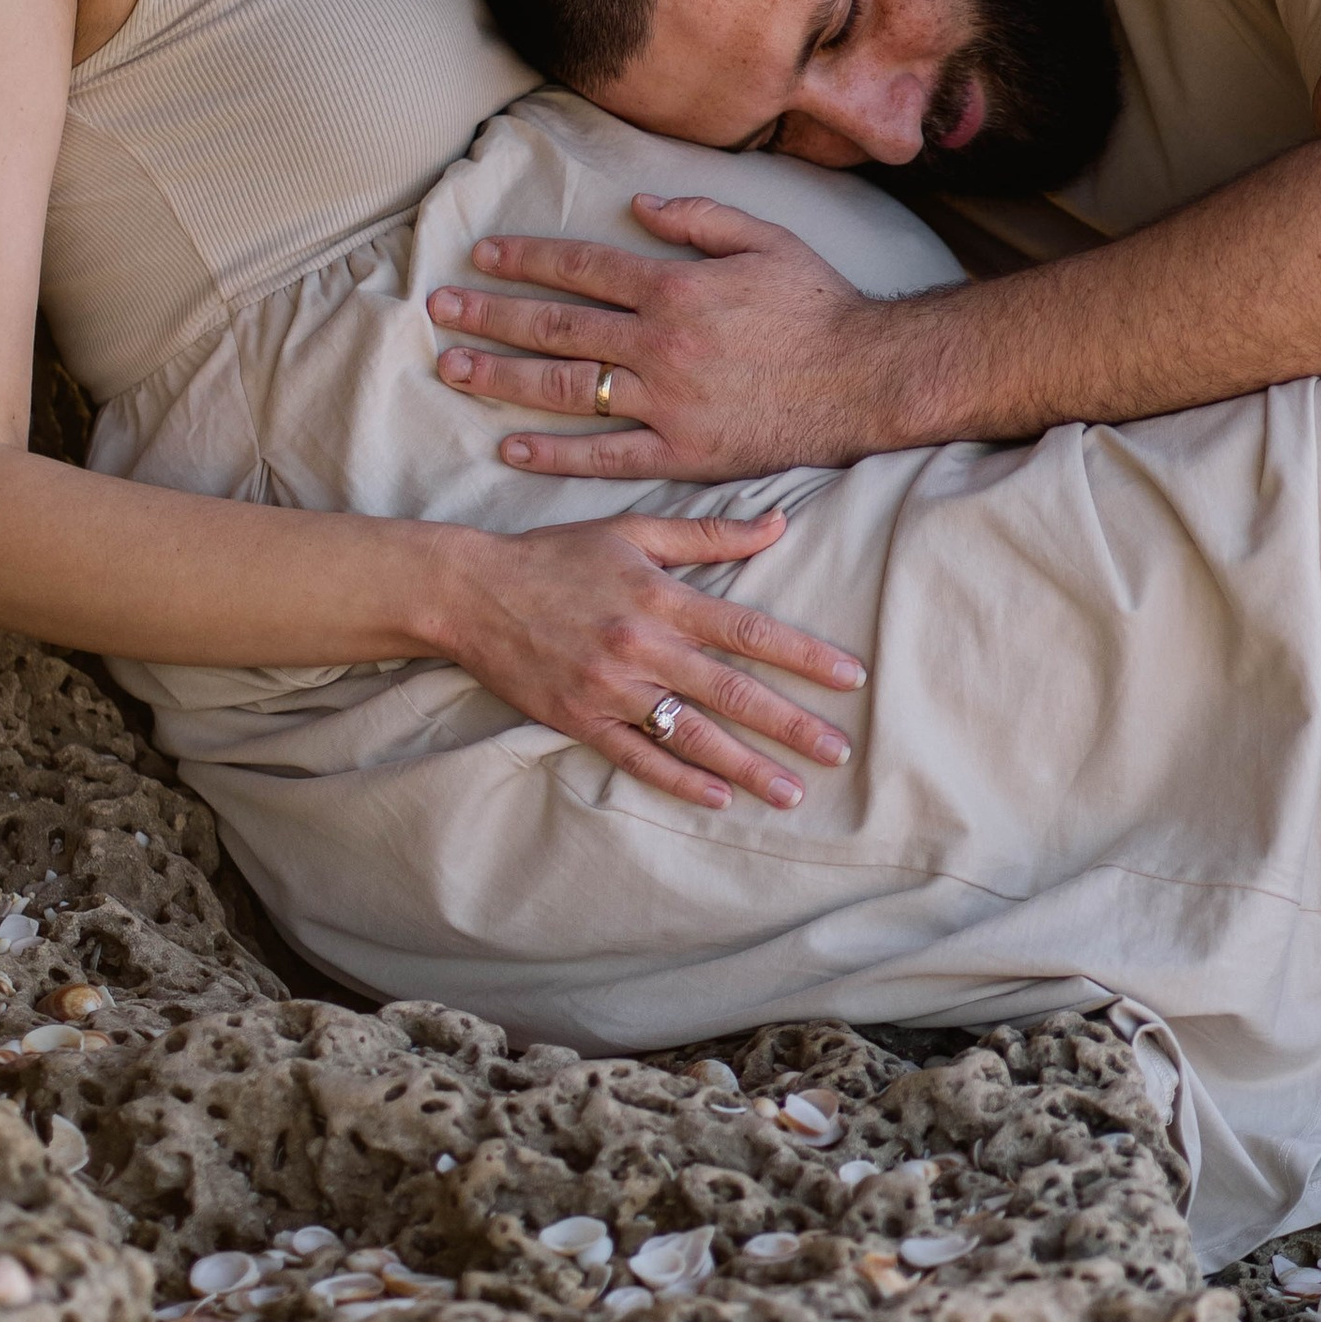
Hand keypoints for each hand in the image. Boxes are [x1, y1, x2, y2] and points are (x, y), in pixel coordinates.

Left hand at [428, 196, 901, 476]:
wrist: (866, 378)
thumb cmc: (821, 305)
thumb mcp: (766, 238)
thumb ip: (699, 218)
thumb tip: (639, 204)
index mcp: (675, 287)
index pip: (581, 268)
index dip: (526, 260)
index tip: (483, 256)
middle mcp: (658, 343)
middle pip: (555, 326)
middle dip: (491, 315)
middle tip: (441, 309)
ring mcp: (666, 401)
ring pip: (565, 389)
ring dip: (501, 377)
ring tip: (454, 369)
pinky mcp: (682, 452)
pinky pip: (604, 455)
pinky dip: (554, 453)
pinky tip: (511, 446)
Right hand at [429, 508, 862, 812]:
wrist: (471, 592)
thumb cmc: (556, 555)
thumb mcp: (633, 532)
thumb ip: (709, 534)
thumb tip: (779, 523)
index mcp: (662, 599)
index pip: (749, 632)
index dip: (804, 655)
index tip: (849, 677)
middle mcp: (642, 648)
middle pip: (732, 692)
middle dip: (791, 725)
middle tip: (839, 752)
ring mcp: (610, 689)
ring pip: (691, 735)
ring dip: (747, 766)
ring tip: (791, 792)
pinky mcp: (579, 721)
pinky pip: (637, 758)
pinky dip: (679, 780)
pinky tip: (718, 798)